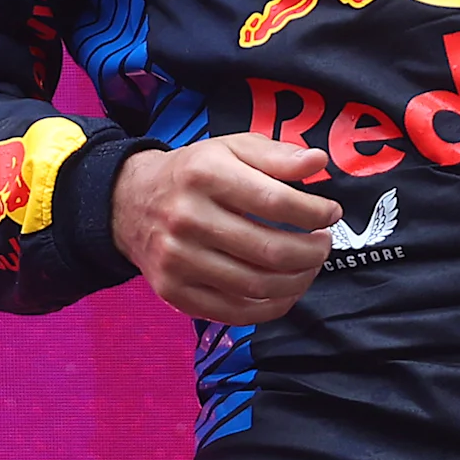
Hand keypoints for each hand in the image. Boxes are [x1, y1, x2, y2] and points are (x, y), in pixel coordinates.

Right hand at [110, 135, 339, 325]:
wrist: (129, 203)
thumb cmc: (193, 174)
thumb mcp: (231, 148)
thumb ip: (277, 155)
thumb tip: (318, 163)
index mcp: (205, 174)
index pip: (275, 201)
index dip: (314, 212)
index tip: (330, 213)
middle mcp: (187, 218)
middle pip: (269, 249)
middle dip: (312, 252)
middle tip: (324, 244)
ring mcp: (179, 260)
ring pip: (256, 285)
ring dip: (298, 281)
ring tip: (309, 266)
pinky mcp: (175, 292)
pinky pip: (235, 312)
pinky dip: (271, 307)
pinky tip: (286, 290)